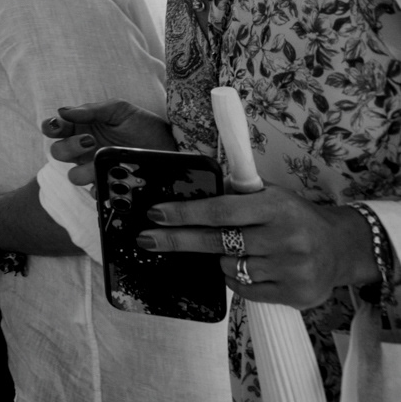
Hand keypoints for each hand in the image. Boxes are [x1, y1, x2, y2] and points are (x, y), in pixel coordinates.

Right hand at [41, 100, 175, 184]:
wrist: (172, 147)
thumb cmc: (144, 125)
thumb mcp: (119, 110)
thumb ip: (91, 109)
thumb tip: (63, 111)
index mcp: (81, 127)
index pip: (54, 128)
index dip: (49, 127)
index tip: (58, 126)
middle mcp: (83, 149)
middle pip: (57, 152)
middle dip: (69, 147)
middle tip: (90, 141)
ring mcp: (94, 169)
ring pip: (73, 175)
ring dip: (83, 169)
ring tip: (102, 161)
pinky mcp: (106, 185)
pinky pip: (93, 193)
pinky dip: (99, 187)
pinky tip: (111, 177)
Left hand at [136, 186, 381, 308]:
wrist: (341, 248)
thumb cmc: (294, 216)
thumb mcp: (270, 194)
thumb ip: (235, 193)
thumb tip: (189, 195)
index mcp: (275, 207)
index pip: (219, 211)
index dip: (184, 214)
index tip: (155, 214)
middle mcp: (284, 238)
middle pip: (216, 242)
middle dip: (177, 240)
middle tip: (146, 238)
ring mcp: (290, 269)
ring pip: (228, 267)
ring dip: (220, 259)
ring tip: (234, 249)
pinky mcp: (294, 295)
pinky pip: (244, 290)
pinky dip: (235, 278)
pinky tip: (245, 267)